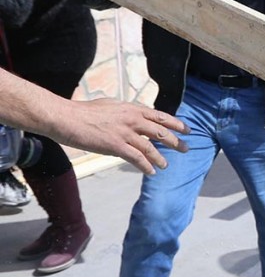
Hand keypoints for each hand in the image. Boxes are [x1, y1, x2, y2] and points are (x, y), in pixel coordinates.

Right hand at [58, 99, 189, 174]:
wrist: (66, 117)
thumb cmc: (84, 112)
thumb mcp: (111, 106)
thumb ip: (125, 112)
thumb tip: (134, 116)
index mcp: (132, 109)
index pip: (160, 116)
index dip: (175, 124)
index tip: (187, 130)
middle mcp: (132, 119)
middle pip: (161, 132)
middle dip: (176, 141)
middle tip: (186, 148)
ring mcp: (125, 132)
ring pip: (151, 147)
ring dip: (160, 158)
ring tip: (166, 165)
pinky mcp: (116, 145)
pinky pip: (137, 158)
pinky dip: (146, 166)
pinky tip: (152, 171)